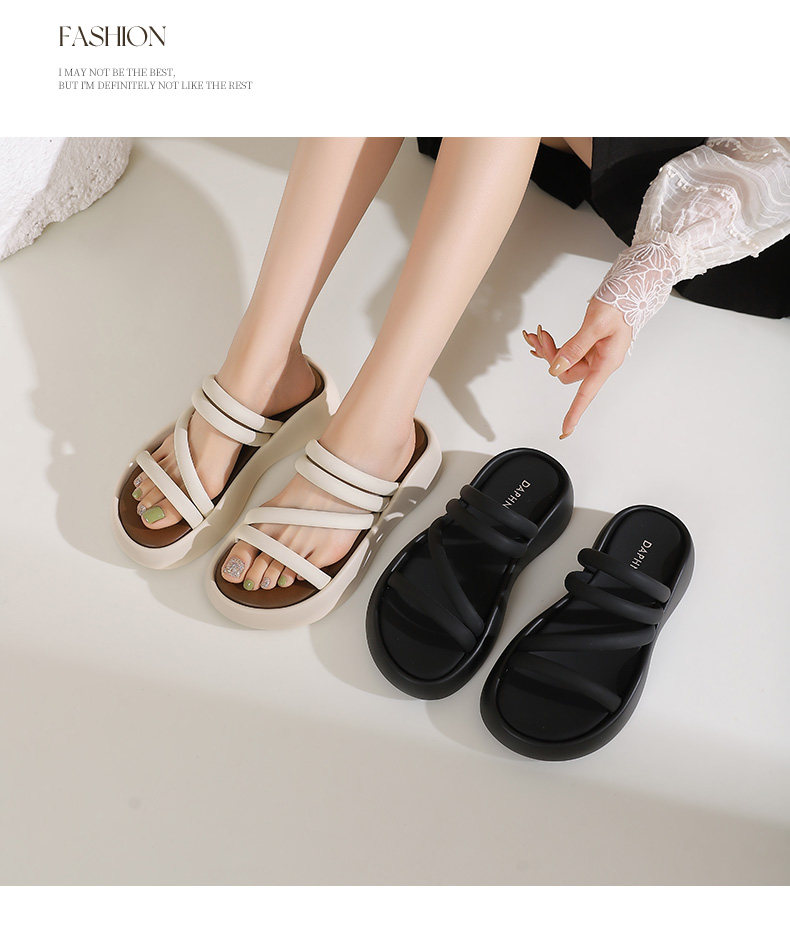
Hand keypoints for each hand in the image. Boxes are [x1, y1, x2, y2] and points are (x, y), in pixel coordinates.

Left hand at [523, 298, 631, 438]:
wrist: (631, 289)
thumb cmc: (621, 304)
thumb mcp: (596, 324)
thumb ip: (575, 347)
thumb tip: (556, 368)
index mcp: (607, 362)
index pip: (587, 394)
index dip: (575, 412)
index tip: (566, 430)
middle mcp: (600, 362)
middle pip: (567, 373)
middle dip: (550, 357)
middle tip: (540, 336)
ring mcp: (594, 355)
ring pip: (564, 362)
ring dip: (549, 350)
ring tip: (539, 334)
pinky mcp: (589, 346)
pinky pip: (567, 352)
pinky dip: (554, 345)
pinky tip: (544, 337)